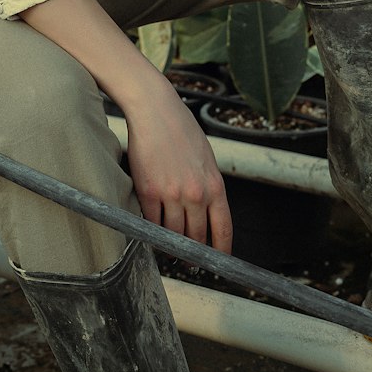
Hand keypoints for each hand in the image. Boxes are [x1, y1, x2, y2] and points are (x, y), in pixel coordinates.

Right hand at [123, 79, 232, 253]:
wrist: (155, 110)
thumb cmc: (181, 129)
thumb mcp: (206, 159)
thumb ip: (208, 186)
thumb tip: (205, 211)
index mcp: (215, 185)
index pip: (223, 229)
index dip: (220, 251)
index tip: (218, 261)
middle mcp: (196, 194)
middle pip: (196, 238)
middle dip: (193, 253)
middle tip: (189, 261)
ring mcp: (171, 195)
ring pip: (173, 235)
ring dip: (171, 246)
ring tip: (169, 250)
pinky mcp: (148, 192)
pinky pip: (151, 223)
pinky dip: (152, 231)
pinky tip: (153, 232)